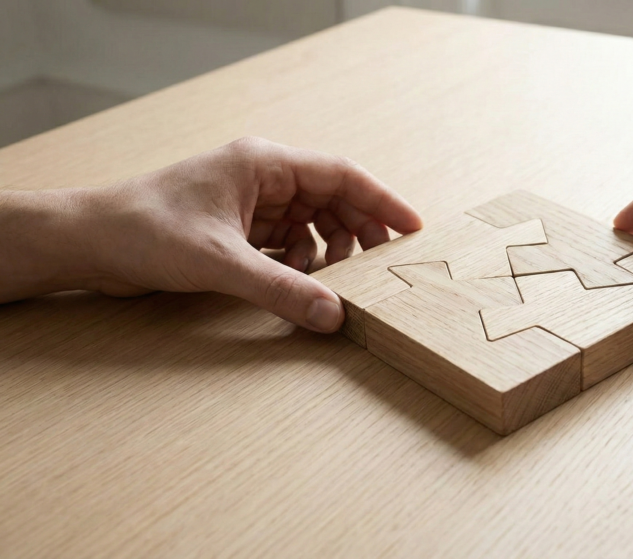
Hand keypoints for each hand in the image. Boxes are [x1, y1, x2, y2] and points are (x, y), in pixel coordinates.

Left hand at [1, 137, 421, 332]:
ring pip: (311, 222)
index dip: (382, 202)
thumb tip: (334, 316)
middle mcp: (261, 177)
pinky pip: (287, 240)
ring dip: (327, 251)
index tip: (414, 228)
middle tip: (380, 268)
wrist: (88, 241)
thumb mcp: (221, 263)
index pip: (342, 176)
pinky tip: (297, 281)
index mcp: (263, 163)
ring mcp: (249, 202)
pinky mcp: (237, 227)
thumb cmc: (145, 230)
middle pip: (332, 199)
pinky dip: (300, 261)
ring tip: (333, 280)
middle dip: (358, 233)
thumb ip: (282, 290)